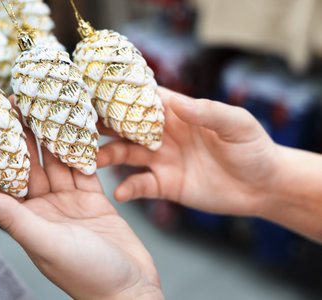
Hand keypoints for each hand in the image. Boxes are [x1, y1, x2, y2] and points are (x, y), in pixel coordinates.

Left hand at [0, 126, 163, 298]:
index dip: (3, 150)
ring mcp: (71, 202)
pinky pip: (85, 170)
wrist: (130, 288)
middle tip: (25, 103)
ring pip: (60, 163)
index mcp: (28, 219)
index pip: (9, 178)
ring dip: (56, 138)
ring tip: (51, 109)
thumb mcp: (46, 243)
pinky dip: (83, 152)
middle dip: (28, 136)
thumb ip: (12, 219)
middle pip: (34, 165)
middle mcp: (46, 208)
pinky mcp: (94, 200)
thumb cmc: (88, 276)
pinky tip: (79, 131)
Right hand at [98, 87, 280, 216]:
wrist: (262, 186)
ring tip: (92, 161)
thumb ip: (207, 112)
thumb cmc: (252, 148)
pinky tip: (121, 193)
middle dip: (103, 125)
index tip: (93, 91)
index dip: (119, 94)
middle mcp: (162, 134)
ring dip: (107, 157)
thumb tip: (176, 102)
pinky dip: (129, 189)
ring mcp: (161, 160)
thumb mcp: (236, 125)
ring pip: (125, 154)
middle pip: (125, 126)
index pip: (143, 98)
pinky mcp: (164, 184)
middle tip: (79, 127)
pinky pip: (140, 185)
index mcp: (177, 113)